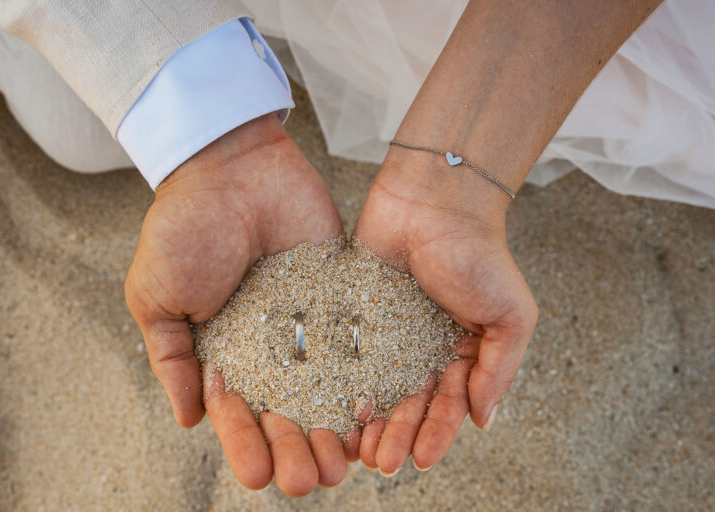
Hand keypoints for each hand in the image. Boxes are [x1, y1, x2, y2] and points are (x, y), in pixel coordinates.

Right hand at [124, 115, 353, 495]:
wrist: (232, 169)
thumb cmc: (184, 229)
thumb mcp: (157, 299)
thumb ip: (171, 359)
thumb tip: (189, 420)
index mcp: (224, 352)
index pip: (237, 415)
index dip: (247, 447)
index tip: (257, 474)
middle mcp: (269, 347)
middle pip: (287, 413)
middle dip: (296, 450)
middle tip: (310, 480)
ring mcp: (308, 325)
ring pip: (325, 392)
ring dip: (333, 432)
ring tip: (344, 464)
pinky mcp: (341, 299)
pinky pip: (355, 346)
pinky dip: (365, 383)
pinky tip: (373, 416)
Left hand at [353, 148, 537, 472]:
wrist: (435, 201)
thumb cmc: (479, 253)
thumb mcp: (510, 316)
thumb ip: (498, 369)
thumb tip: (484, 421)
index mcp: (461, 351)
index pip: (448, 404)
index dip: (436, 434)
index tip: (422, 460)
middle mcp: (423, 347)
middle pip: (409, 403)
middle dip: (399, 435)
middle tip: (383, 462)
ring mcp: (388, 332)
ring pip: (377, 387)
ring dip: (371, 421)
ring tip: (360, 448)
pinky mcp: (359, 314)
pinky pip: (350, 355)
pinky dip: (344, 384)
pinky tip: (336, 407)